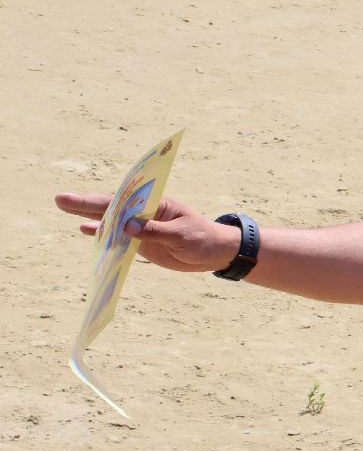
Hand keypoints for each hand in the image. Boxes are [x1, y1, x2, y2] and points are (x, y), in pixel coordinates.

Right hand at [55, 192, 238, 272]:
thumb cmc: (203, 238)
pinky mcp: (141, 243)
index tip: (79, 197)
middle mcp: (144, 213)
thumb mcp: (181, 235)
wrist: (216, 253)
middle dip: (86, 204)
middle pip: (112, 208)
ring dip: (89, 217)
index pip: (125, 200)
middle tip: (59, 198)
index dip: (100, 199)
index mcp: (156, 205)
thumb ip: (154, 231)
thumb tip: (126, 226)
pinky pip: (118, 238)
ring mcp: (141, 228)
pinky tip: (85, 231)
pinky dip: (102, 235)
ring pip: (111, 222)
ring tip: (64, 208)